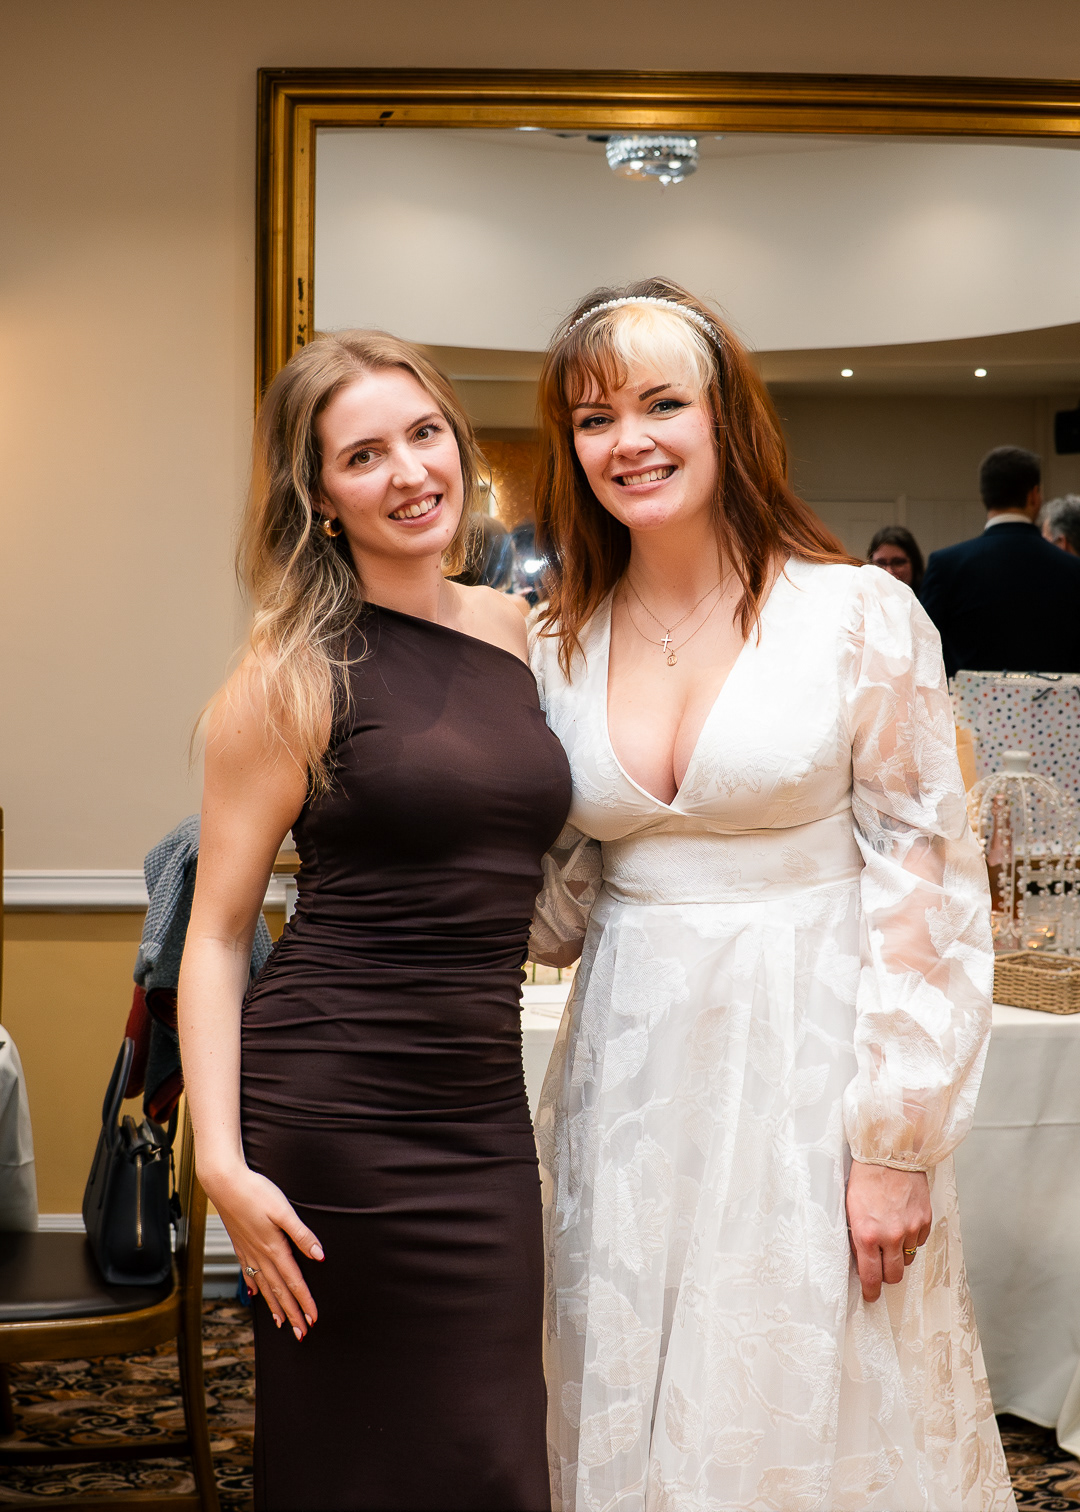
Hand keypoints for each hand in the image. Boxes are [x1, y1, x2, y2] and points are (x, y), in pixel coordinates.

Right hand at [202, 1164, 323, 1338]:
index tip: (313, 1319)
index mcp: (274, 1248)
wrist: (224, 1183)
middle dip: (291, 1313)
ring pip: (264, 1286)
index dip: (304, 1301)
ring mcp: (248, 1251)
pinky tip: (254, 1294)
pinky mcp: (240, 1244)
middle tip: (300, 1334)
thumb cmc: (255, 1192)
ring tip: (281, 1323)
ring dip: (274, 1306)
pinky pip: (248, 1273)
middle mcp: (260, 1255)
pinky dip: (254, 1287)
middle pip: (279, 1290)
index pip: (293, 1281)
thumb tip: (319, 1255)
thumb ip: (302, 1234)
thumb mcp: (284, 1210)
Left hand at [845, 1160, 931, 1302]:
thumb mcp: (851, 1210)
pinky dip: (911, 1238)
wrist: (888, 1153)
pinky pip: (918, 1241)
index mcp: (867, 1235)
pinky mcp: (924, 1220)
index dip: (871, 1290)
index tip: (871, 1295)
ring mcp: (910, 1229)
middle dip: (886, 1277)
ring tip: (890, 1239)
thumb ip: (858, 1238)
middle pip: (894, 1275)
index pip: (871, 1276)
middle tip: (881, 1271)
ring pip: (908, 1259)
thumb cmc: (864, 1178)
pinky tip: (901, 1224)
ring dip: (899, 1256)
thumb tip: (862, 1260)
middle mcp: (890, 1236)